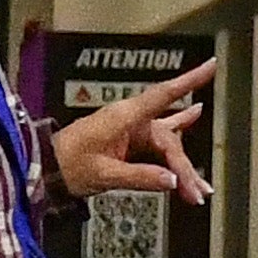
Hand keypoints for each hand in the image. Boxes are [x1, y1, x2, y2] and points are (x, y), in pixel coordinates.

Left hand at [47, 59, 215, 206]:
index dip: (191, 79)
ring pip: (167, 145)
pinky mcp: (128, 142)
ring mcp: (131, 131)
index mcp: (124, 117)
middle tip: (197, 192)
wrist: (45, 169)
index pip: (164, 94)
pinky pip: (158, 147)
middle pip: (169, 139)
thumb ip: (140, 176)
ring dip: (182, 167)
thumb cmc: (67, 165)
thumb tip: (171, 180)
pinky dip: (173, 157)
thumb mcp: (103, 174)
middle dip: (184, 167)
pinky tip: (191, 143)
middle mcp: (131, 120)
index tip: (212, 65)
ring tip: (200, 187)